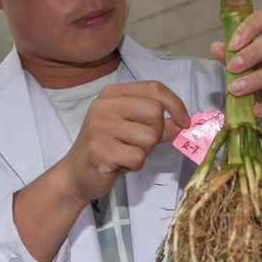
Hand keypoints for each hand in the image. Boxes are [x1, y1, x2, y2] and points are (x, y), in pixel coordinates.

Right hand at [61, 81, 189, 203]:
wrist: (76, 174)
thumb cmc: (109, 149)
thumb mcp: (133, 129)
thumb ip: (158, 123)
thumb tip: (184, 123)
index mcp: (112, 94)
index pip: (154, 88)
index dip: (175, 104)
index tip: (184, 121)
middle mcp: (104, 106)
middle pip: (155, 112)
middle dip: (156, 132)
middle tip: (140, 143)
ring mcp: (99, 127)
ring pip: (149, 137)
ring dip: (145, 151)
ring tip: (126, 153)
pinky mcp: (100, 150)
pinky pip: (138, 157)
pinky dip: (135, 165)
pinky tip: (119, 163)